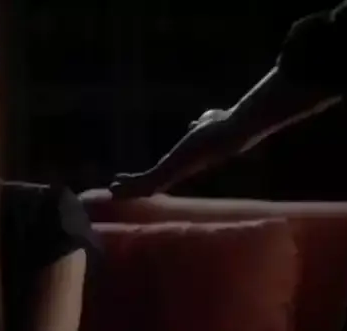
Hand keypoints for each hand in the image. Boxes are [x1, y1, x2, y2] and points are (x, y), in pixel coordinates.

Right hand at [110, 108, 231, 198]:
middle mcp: (180, 170)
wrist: (234, 131)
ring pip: (148, 187)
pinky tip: (117, 189)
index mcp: (185, 161)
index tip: (131, 178)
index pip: (162, 173)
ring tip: (112, 192)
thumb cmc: (225, 124)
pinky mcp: (173, 170)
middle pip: (153, 184)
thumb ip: (200, 124)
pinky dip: (131, 187)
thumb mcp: (206, 123)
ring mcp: (176, 172)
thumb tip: (197, 122)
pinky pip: (148, 183)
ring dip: (129, 190)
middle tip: (115, 190)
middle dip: (134, 187)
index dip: (146, 176)